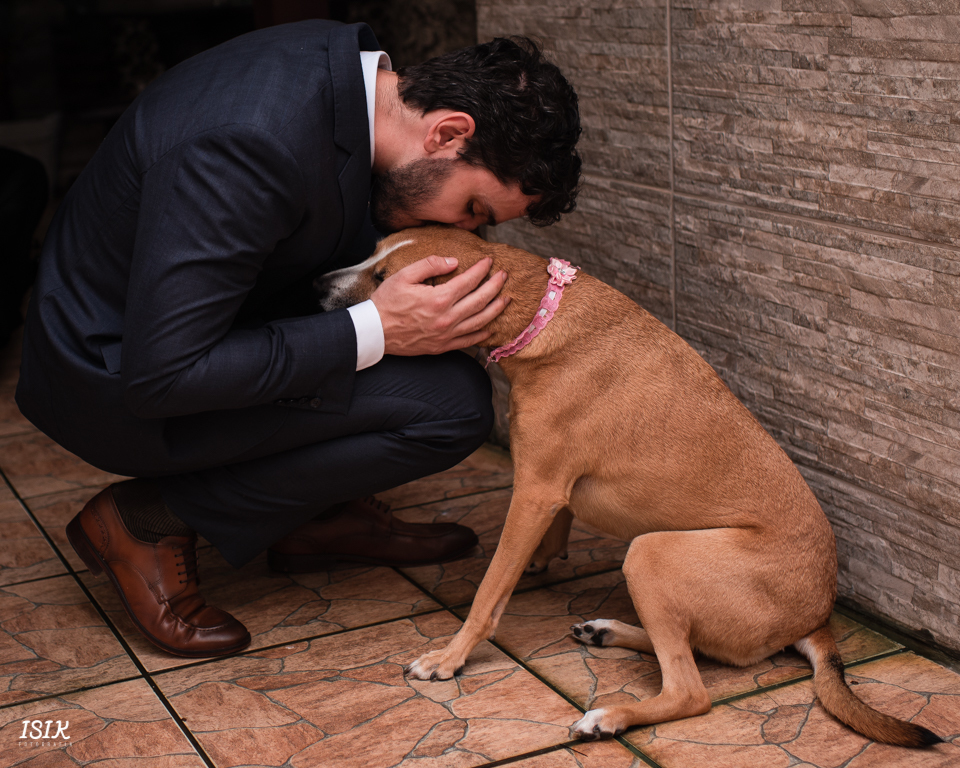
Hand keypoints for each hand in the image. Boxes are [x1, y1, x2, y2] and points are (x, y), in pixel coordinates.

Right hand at [370, 256, 508, 355]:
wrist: (375, 332)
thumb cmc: (387, 302)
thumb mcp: (404, 275)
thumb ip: (430, 265)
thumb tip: (453, 262)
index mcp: (439, 298)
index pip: (469, 281)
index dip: (482, 270)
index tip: (489, 261)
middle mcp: (447, 318)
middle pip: (480, 300)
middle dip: (495, 286)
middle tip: (504, 276)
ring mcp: (446, 334)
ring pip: (480, 321)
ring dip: (496, 309)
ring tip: (506, 299)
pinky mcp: (442, 346)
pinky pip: (469, 342)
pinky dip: (483, 334)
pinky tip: (491, 327)